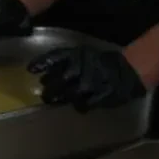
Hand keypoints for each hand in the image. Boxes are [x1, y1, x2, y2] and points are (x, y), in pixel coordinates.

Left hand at [29, 46, 144, 112]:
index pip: (53, 58)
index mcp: (76, 55)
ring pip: (68, 96)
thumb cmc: (99, 62)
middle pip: (57, 82)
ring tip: (57, 101)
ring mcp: (90, 85)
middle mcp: (81, 69)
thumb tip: (35, 71)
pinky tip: (77, 103)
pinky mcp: (100, 98)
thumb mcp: (80, 53)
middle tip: (45, 96)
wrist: (127, 70)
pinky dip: (78, 105)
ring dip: (60, 99)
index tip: (31, 70)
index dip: (41, 63)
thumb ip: (60, 60)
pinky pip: (83, 106)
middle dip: (49, 91)